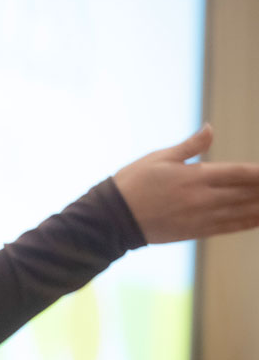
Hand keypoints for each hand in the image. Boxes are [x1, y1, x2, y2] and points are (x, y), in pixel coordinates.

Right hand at [113, 124, 258, 243]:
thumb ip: (190, 146)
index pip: (239, 173)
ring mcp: (200, 217)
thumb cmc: (132, 182)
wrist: (113, 217)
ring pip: (242, 212)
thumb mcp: (159, 157)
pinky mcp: (194, 231)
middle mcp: (202, 198)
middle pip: (246, 193)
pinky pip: (228, 227)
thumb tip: (210, 128)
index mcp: (194, 176)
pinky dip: (247, 223)